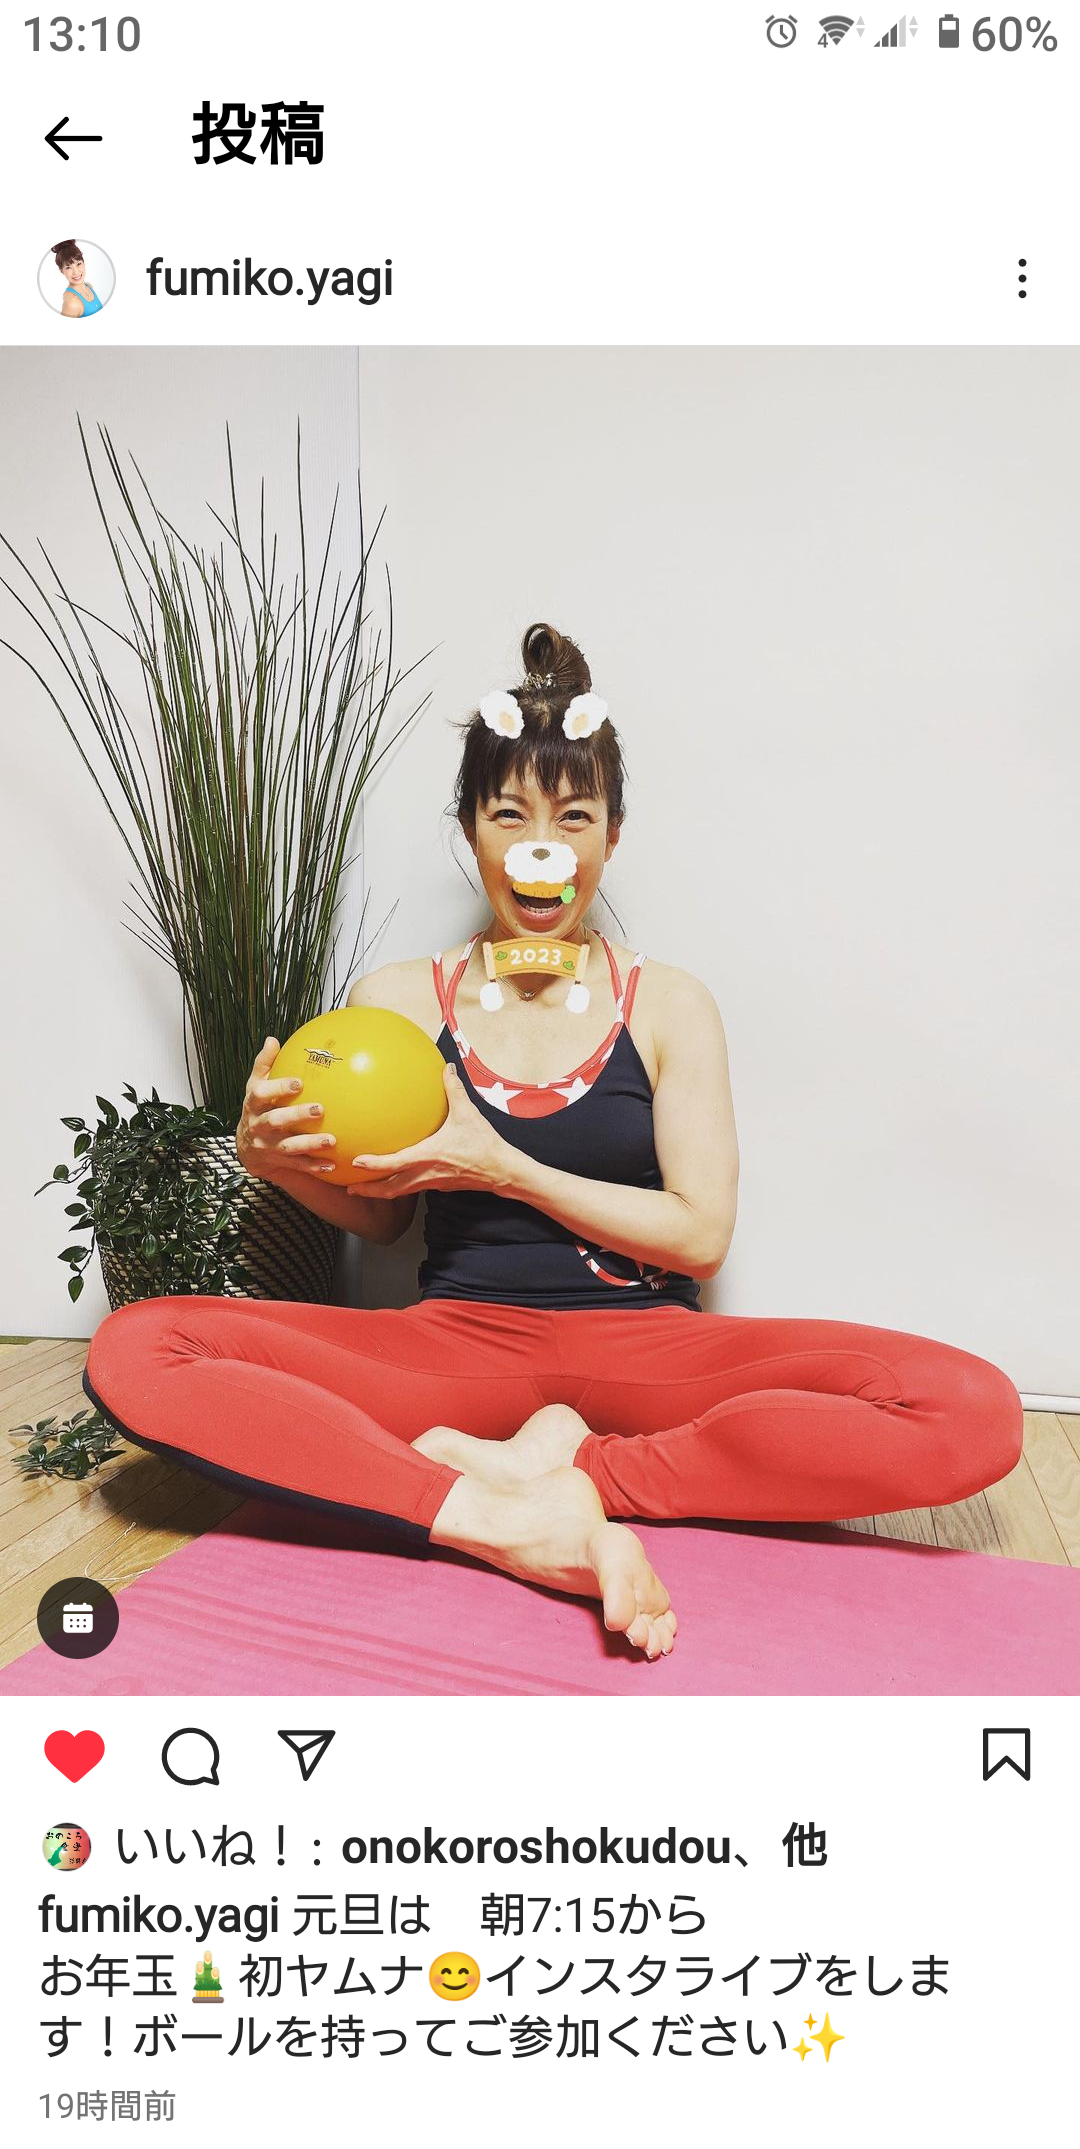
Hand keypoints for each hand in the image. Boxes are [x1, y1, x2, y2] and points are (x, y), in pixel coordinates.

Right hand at [235, 1036, 338, 1181]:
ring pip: (288, 1146)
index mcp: (253, 1104)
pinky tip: (332, 1165)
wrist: (246, 1148)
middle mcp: (258, 1125)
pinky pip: (296, 1165)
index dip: (278, 1088)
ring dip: (309, 1144)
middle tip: (320, 1109)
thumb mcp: (255, 1086)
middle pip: (275, 1121)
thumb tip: (272, 1040)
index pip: (261, 1094)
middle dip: (297, 1115)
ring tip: (331, 1140)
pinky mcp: (277, 1162)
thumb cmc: (258, 1108)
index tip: (299, 1082)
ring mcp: (266, 1146)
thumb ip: (264, 1065)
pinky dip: (313, 1166)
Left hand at [346, 1062, 513, 1197]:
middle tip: (350, 1189)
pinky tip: (398, 1178)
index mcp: (428, 1156)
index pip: (395, 1164)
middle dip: (369, 1191)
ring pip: (401, 1192)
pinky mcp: (440, 1186)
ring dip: (382, 1192)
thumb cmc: (484, 1145)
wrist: (502, 1170)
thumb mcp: (468, 1114)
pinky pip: (414, 1188)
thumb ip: (454, 1090)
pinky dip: (400, 1187)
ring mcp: (433, 1182)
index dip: (373, 1165)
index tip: (356, 1163)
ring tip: (366, 1189)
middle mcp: (426, 1173)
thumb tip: (446, 1068)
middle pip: (391, 1189)